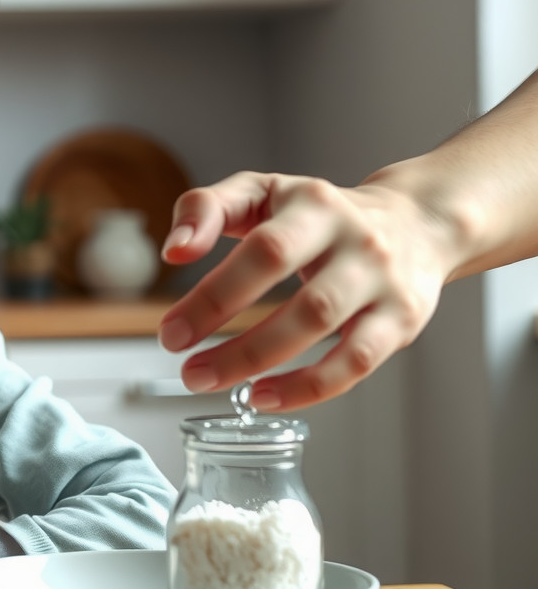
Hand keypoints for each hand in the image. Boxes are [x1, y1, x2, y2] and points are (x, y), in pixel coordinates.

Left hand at [158, 171, 457, 410]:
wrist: (416, 221)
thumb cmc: (321, 212)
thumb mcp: (262, 192)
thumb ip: (207, 208)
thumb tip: (173, 249)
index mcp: (315, 206)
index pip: (263, 252)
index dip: (214, 294)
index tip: (172, 331)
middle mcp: (356, 243)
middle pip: (301, 299)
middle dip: (236, 342)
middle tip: (188, 369)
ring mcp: (383, 283)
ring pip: (325, 330)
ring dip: (262, 362)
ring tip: (211, 382)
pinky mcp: (401, 320)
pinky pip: (357, 363)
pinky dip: (309, 388)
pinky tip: (264, 396)